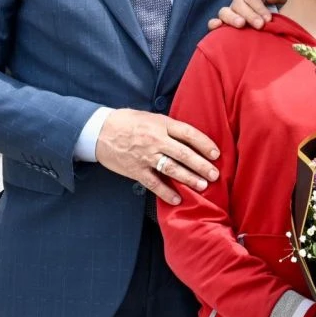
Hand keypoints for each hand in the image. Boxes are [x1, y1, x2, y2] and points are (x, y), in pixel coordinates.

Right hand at [95, 109, 220, 205]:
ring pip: (172, 169)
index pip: (189, 134)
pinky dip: (166, 192)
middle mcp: (156, 140)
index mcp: (162, 124)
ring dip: (189, 179)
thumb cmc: (129, 122)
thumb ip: (170, 127)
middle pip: (184, 154)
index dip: (205, 144)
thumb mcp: (152, 117)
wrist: (99, 131)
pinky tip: (177, 199)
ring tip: (203, 186)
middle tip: (215, 174)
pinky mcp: (135, 170)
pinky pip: (153, 183)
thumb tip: (192, 138)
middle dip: (201, 165)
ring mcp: (145, 156)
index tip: (216, 154)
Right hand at [206, 0, 285, 30]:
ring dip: (232, 18)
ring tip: (241, 25)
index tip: (268, 19)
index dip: (259, 7)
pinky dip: (213, 24)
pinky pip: (213, 22)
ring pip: (225, 12)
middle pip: (239, 4)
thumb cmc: (273, 12)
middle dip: (250, 15)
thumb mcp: (278, 2)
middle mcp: (238, 1)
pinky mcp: (222, 24)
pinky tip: (217, 26)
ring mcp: (229, 12)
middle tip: (260, 25)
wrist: (267, 24)